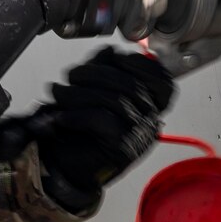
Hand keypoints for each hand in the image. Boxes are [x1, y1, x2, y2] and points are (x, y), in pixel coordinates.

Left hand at [0, 48, 175, 212]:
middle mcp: (150, 123)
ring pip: (114, 100)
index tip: (110, 56)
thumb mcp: (93, 92)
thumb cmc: (79, 129)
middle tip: (70, 75)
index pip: (162, 82)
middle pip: (131, 84)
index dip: (138, 64)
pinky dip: (76, 114)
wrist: (65, 169)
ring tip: (58, 93)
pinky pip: (101, 120)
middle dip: (95, 72)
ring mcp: (139, 137)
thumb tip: (109, 52)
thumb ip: (104, 70)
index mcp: (150, 108)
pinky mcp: (122, 149)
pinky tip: (62, 115)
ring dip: (79, 92)